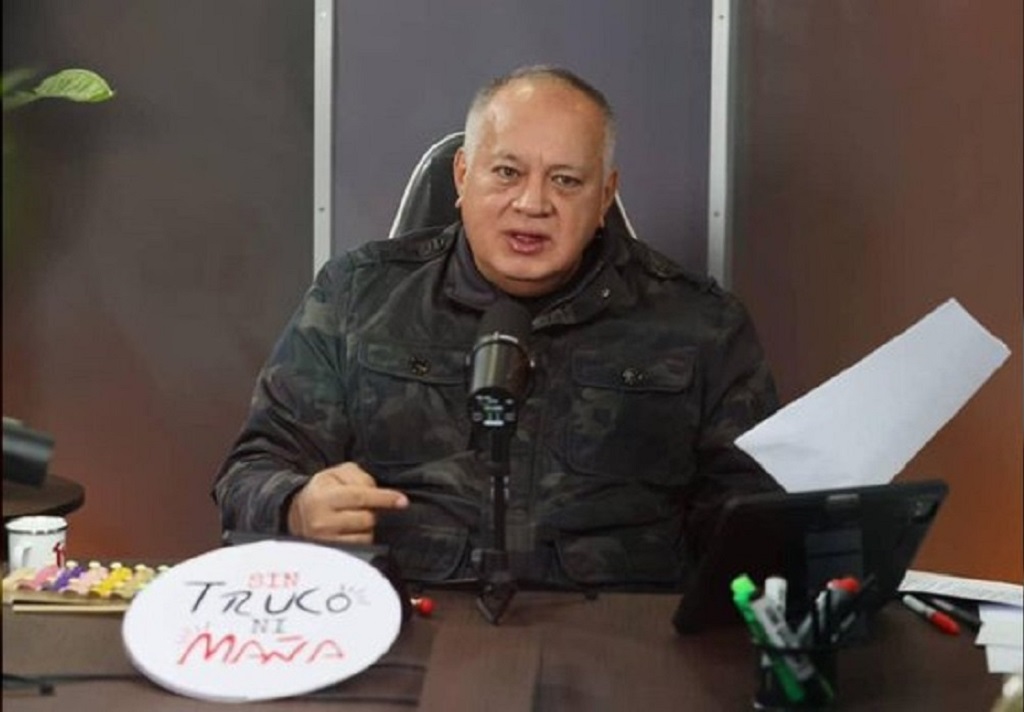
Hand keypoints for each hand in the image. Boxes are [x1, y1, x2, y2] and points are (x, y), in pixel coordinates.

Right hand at [286, 462, 407, 543]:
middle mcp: (322, 521)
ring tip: (355, 518)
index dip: (384, 498)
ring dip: (368, 526)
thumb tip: (376, 491)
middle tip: (365, 506)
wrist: (298, 513)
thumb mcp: (337, 474)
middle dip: (373, 511)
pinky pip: (361, 547)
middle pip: (367, 518)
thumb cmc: (323, 491)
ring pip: (366, 535)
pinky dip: (363, 538)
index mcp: (323, 497)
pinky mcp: (332, 553)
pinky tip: (354, 530)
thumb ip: (359, 477)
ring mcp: (326, 541)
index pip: (360, 497)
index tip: (402, 501)